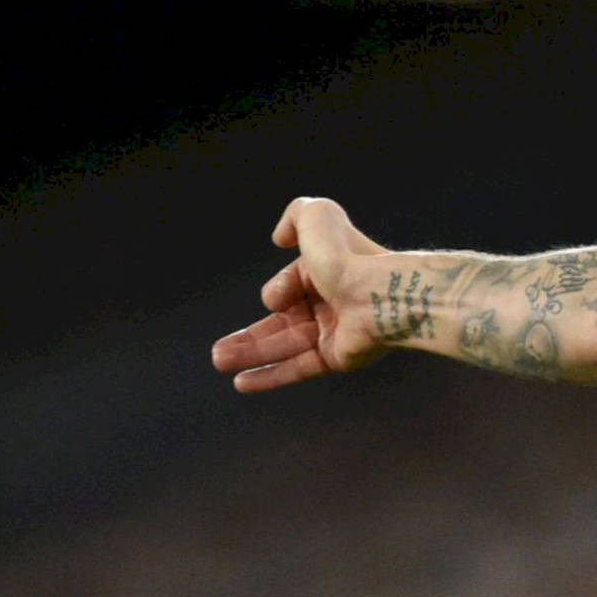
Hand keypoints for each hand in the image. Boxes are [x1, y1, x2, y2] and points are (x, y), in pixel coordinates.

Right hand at [211, 197, 389, 392]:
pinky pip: (298, 367)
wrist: (378, 296)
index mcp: (328, 269)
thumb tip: (278, 238)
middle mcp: (331, 301)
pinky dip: (270, 376)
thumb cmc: (347, 257)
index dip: (278, 290)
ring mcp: (334, 332)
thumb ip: (296, 214)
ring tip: (219, 361)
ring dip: (250, 353)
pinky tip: (241, 382)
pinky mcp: (337, 357)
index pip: (290, 284)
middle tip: (218, 349)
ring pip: (284, 345)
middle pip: (281, 321)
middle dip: (248, 335)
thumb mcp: (317, 216)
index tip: (278, 297)